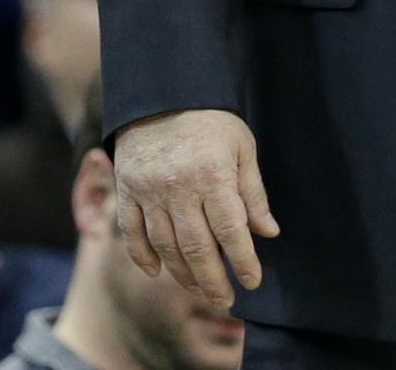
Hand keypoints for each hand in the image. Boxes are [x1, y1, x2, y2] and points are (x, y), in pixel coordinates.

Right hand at [113, 108, 279, 309]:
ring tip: (199, 288)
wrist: (163, 95)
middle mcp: (179, 189)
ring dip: (182, 274)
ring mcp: (148, 192)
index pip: (230, 231)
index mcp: (213, 176)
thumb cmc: (212, 121)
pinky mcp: (127, 191)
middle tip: (225, 300)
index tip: (253, 281)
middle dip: (213, 280)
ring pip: (165, 246)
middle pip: (196, 247)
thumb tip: (268, 232)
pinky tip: (158, 273)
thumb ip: (253, 193)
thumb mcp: (243, 148)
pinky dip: (143, 257)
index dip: (243, 260)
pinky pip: (132, 234)